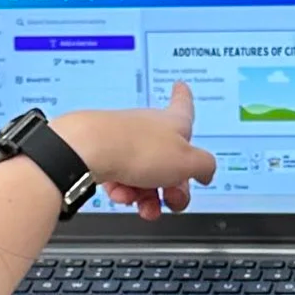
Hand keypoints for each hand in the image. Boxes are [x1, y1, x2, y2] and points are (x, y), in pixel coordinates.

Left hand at [55, 83, 216, 220]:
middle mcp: (149, 127)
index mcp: (173, 122)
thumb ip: (205, 166)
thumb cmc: (136, 148)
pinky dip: (126, 192)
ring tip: (145, 207)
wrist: (87, 150)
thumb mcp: (187, 162)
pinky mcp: (104, 154)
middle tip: (173, 200)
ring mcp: (125, 141)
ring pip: (146, 175)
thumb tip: (207, 171)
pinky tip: (123, 196)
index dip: (184, 96)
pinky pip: (122, 179)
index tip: (182, 87)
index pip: (183, 103)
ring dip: (149, 197)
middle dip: (174, 187)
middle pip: (169, 160)